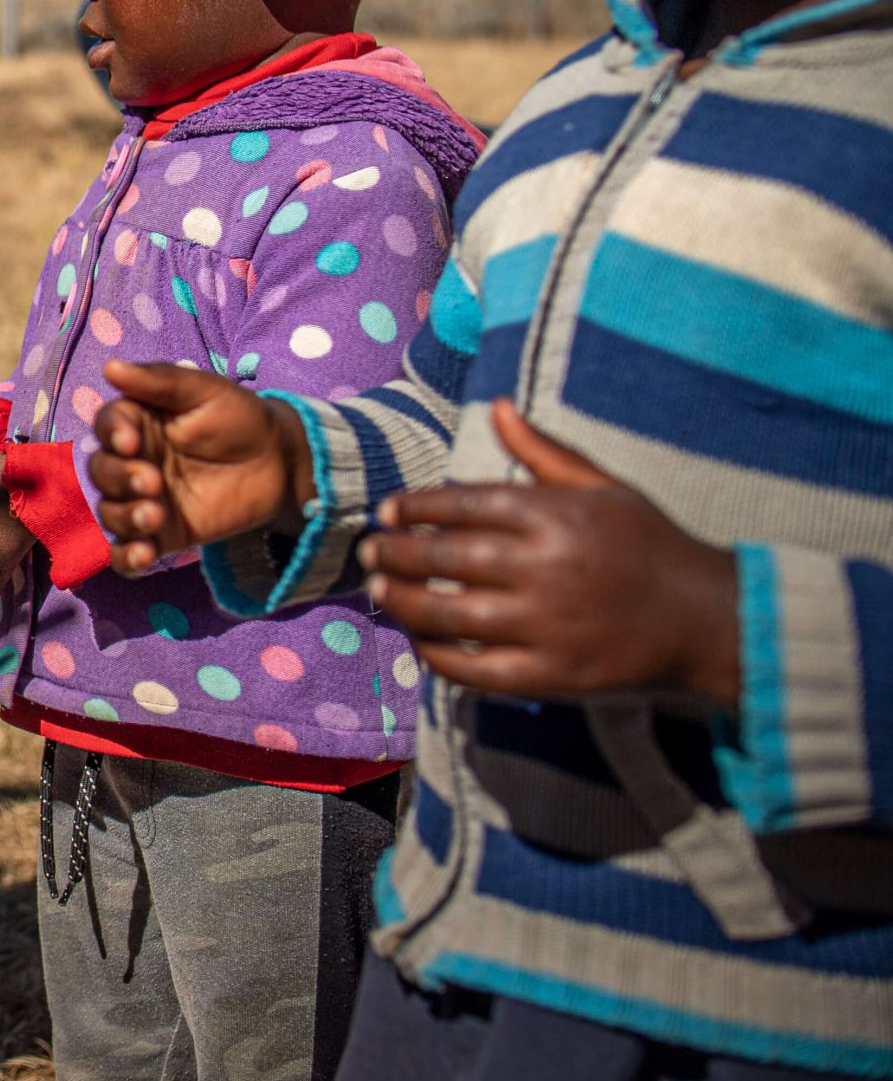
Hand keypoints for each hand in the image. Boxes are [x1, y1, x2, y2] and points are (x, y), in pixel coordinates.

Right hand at [88, 359, 311, 575]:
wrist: (278, 463)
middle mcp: (133, 462)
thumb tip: (110, 367)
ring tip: (155, 517)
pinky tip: (143, 556)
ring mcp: (144, 501)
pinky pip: (128, 552)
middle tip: (154, 482)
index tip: (130, 441)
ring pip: (110, 512)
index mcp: (137, 423)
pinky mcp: (162, 535)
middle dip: (120, 479)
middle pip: (102, 472)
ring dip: (124, 517)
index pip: (106, 426)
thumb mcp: (204, 390)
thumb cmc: (238, 417)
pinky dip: (125, 559)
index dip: (111, 434)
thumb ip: (160, 380)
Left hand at [360, 403, 739, 705]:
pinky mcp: (550, 676)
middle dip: (396, 552)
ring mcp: (546, 625)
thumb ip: (543, 451)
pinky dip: (438, 657)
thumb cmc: (651, 546)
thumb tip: (497, 405)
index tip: (389, 512)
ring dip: (402, 600)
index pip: (463, 505)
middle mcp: (545, 568)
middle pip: (445, 558)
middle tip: (368, 550)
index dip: (416, 508)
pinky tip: (420, 641)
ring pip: (449, 613)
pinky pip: (474, 670)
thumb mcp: (604, 487)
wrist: (711, 621)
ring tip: (377, 588)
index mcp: (555, 515)